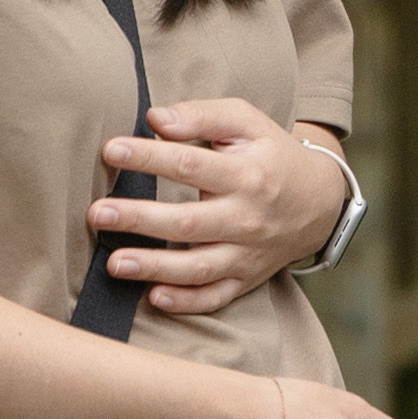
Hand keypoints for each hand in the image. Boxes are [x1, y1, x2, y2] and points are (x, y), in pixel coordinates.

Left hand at [90, 101, 355, 315]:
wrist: (319, 202)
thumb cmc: (270, 154)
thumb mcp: (246, 122)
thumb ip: (202, 116)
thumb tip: (155, 119)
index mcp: (246, 174)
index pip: (190, 165)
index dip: (149, 157)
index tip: (111, 150)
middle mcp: (246, 218)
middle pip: (188, 222)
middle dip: (140, 219)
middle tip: (98, 214)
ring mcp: (246, 253)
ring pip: (198, 267)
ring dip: (155, 267)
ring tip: (114, 263)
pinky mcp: (245, 279)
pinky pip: (215, 297)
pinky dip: (186, 302)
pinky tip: (154, 298)